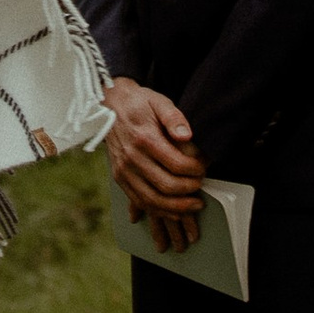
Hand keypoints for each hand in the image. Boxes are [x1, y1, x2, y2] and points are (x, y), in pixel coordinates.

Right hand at [106, 75, 203, 253]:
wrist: (109, 105)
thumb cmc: (139, 104)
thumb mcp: (159, 102)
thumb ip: (174, 117)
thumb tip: (187, 135)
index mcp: (144, 139)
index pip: (176, 164)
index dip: (196, 170)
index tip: (204, 167)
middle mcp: (131, 158)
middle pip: (166, 186)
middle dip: (189, 190)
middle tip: (200, 186)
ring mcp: (123, 170)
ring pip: (152, 200)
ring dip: (176, 208)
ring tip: (193, 205)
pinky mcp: (119, 178)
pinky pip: (139, 201)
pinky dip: (158, 210)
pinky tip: (173, 210)